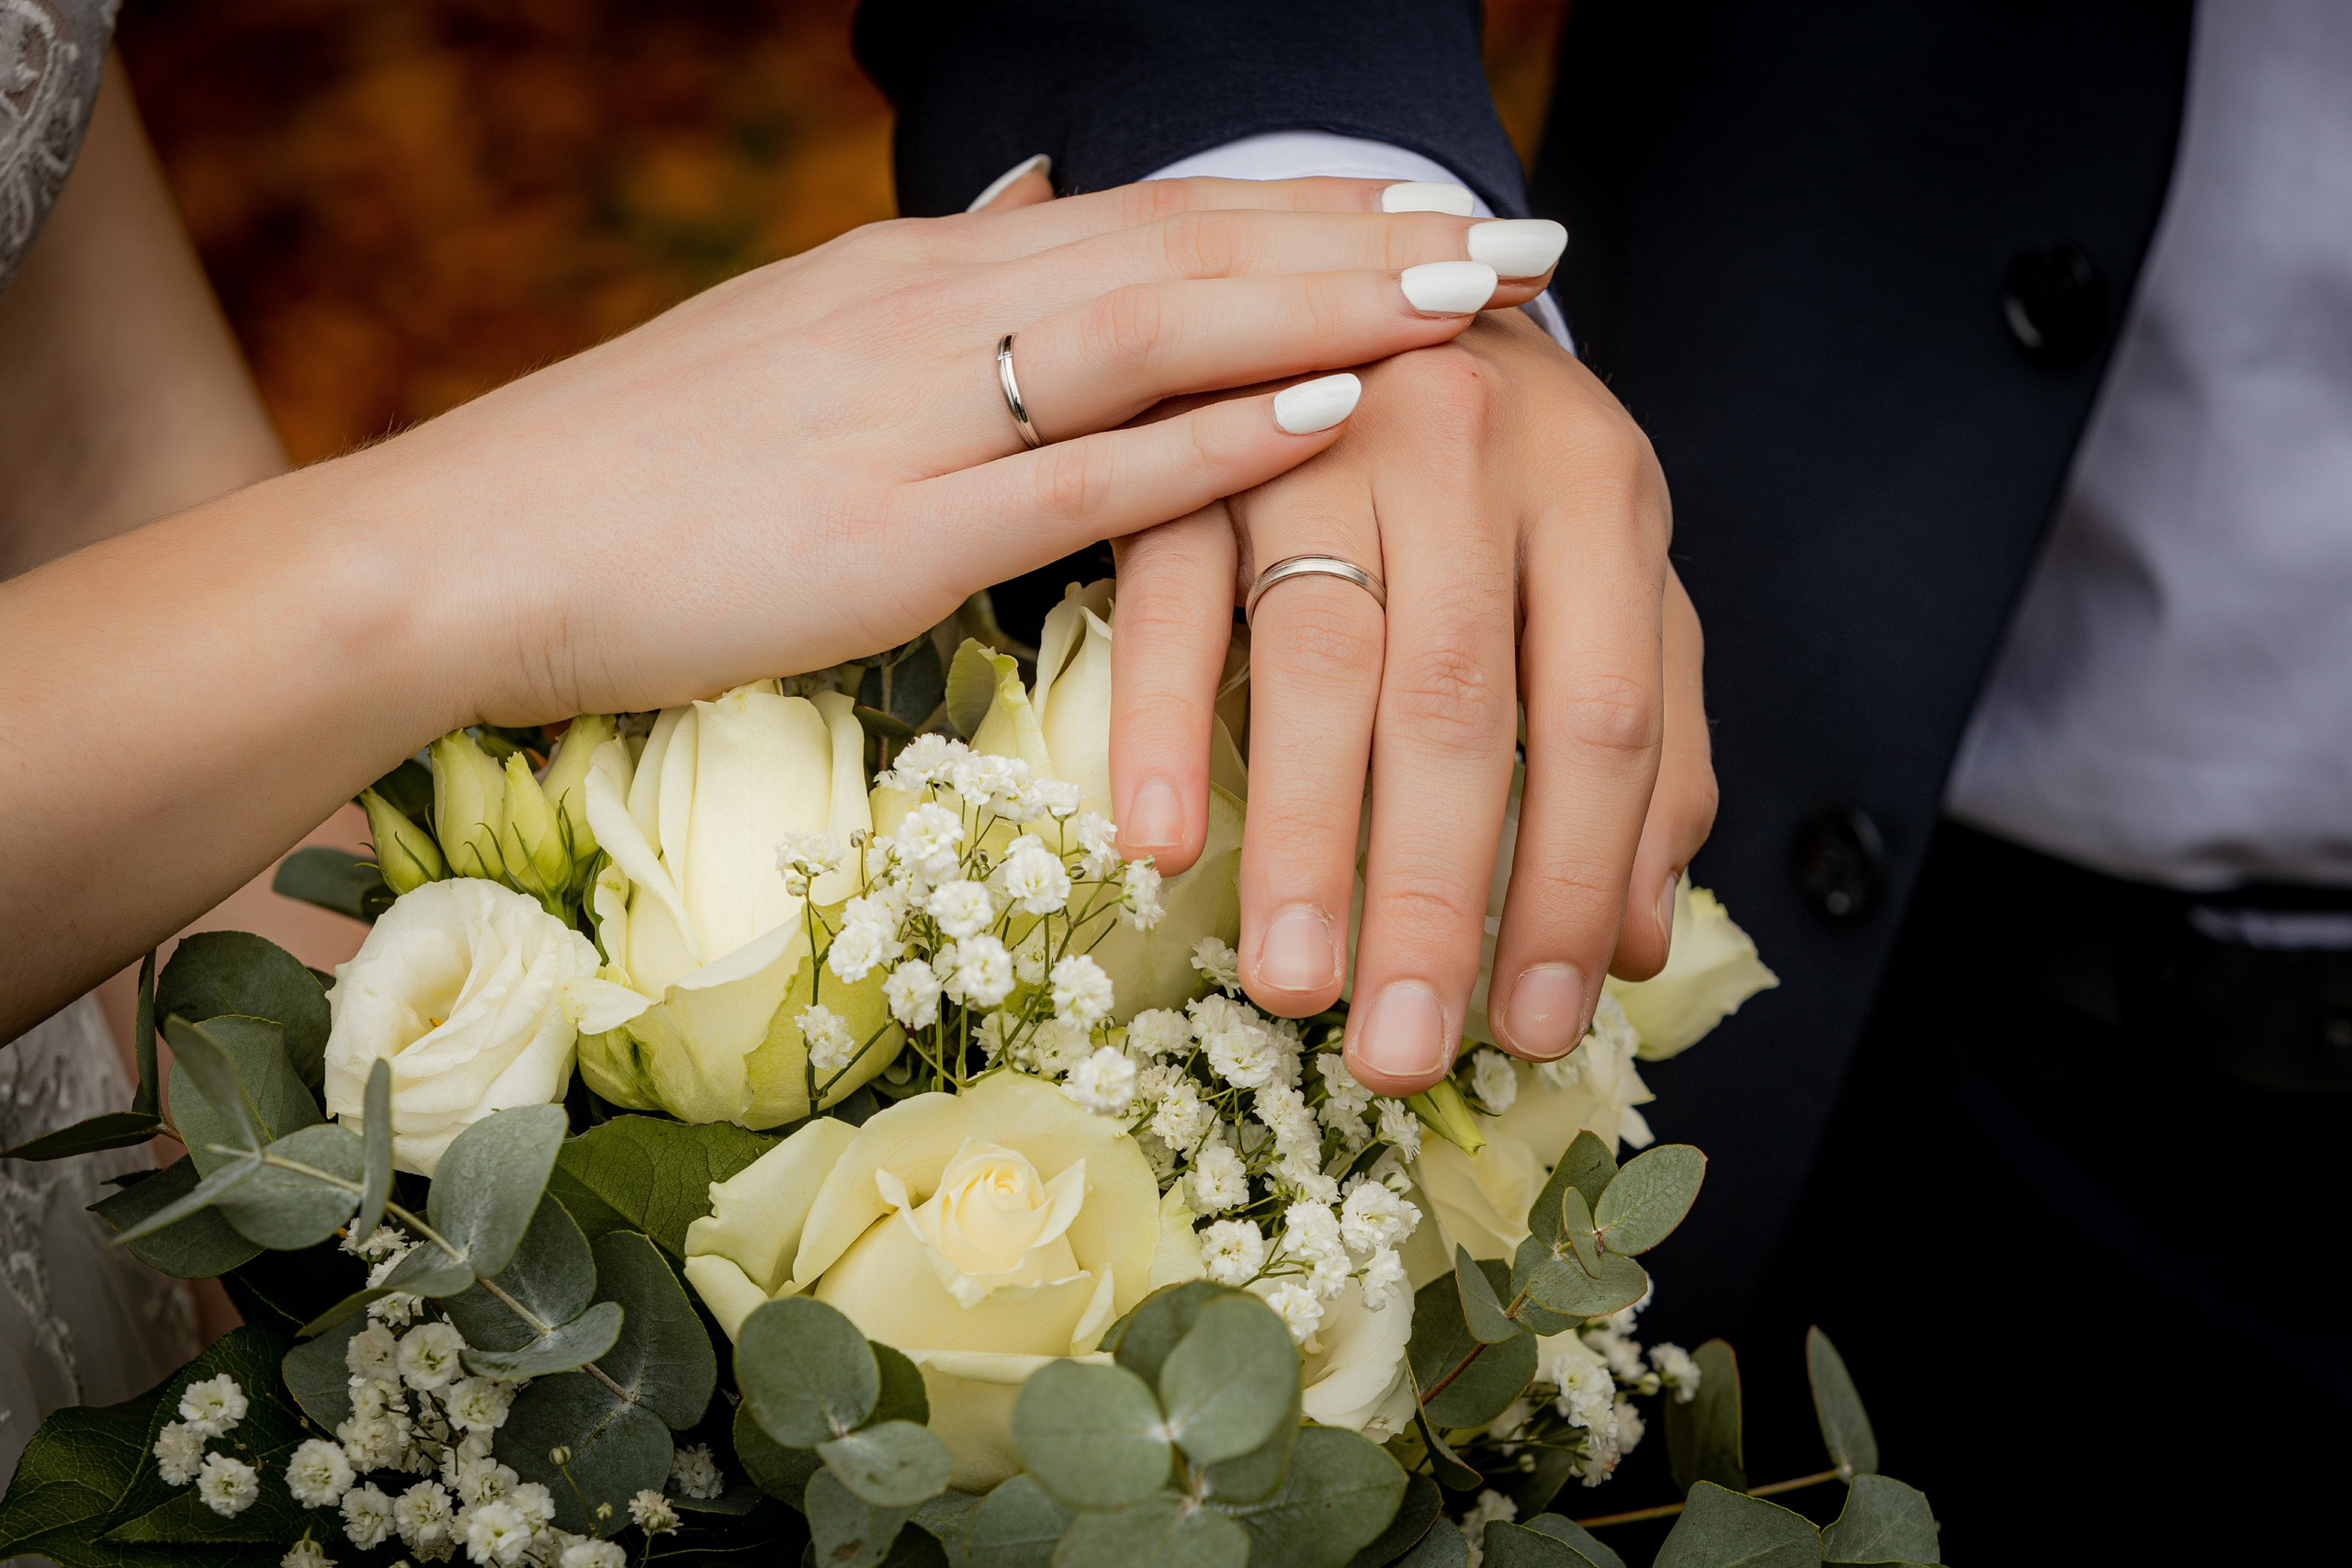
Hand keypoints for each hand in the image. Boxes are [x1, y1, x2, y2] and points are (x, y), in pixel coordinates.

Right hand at [0, 175, 1548, 1033]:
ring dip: (1326, 307)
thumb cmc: (640, 467)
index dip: (1308, 212)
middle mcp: (938, 309)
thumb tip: (1058, 198)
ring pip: (1161, 332)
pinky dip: (1213, 442)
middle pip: (1191, 249)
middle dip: (1366, 240)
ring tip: (1469, 297)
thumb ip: (952, 276)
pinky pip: (1081, 479)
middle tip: (1520, 239)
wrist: (473, 544)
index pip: (1156, 218)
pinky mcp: (890, 534)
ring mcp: (917, 414)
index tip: (1436, 215)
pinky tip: (1327, 418)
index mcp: (925, 273)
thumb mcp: (806, 337)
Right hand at [1111, 308, 1716, 1093]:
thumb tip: (1634, 939)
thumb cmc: (1501, 471)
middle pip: (1456, 705)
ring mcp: (1321, 435)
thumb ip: (1647, 735)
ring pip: (1318, 660)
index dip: (1576, 883)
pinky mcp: (1195, 449)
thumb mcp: (1602, 574)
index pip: (1604, 717)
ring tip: (1292, 986)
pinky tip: (1160, 845)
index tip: (1538, 1026)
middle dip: (1434, 897)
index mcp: (1599, 491)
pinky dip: (1167, 721)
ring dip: (1304, 839)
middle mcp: (1470, 450)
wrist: (1362, 283)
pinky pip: (1174, 596)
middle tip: (1404, 1054)